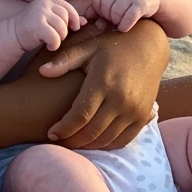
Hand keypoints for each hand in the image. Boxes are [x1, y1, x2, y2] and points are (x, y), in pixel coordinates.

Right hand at [14, 0, 84, 51]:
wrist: (12, 36)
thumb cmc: (33, 29)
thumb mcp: (49, 20)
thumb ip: (65, 19)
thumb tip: (85, 21)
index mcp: (47, 1)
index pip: (67, 7)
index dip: (74, 18)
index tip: (74, 28)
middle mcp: (44, 4)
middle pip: (66, 18)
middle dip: (65, 30)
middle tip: (57, 37)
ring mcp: (39, 13)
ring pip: (62, 28)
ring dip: (60, 38)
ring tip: (52, 41)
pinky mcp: (36, 25)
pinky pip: (55, 37)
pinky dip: (54, 45)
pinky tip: (48, 46)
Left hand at [34, 18, 168, 148]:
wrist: (149, 47)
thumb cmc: (114, 46)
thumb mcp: (89, 48)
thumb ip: (65, 60)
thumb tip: (42, 71)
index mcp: (103, 82)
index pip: (79, 115)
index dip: (63, 128)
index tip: (51, 133)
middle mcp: (120, 99)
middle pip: (91, 132)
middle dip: (72, 141)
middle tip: (59, 142)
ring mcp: (134, 109)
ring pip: (106, 139)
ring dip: (87, 145)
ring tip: (73, 142)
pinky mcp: (143, 116)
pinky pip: (122, 140)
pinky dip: (106, 145)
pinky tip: (93, 141)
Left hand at [87, 0, 160, 32]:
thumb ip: (100, 8)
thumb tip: (87, 16)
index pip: (96, 2)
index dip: (100, 12)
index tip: (109, 14)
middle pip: (105, 9)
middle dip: (110, 18)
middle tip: (117, 19)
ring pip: (115, 15)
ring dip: (118, 23)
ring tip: (123, 20)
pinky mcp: (141, 3)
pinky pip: (127, 20)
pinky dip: (125, 26)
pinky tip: (127, 26)